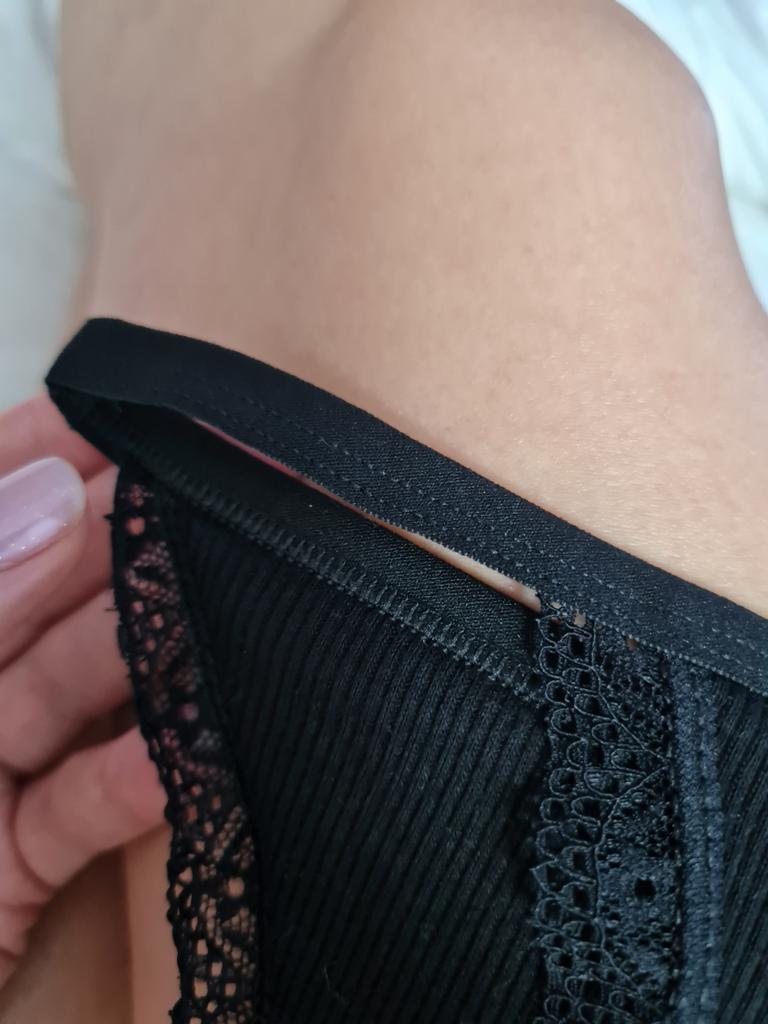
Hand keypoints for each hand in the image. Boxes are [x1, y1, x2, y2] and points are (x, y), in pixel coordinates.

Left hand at [0, 396, 164, 987]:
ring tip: (210, 629)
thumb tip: (56, 494)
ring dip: (135, 667)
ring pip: (63, 692)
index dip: (28, 457)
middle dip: (106, 555)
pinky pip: (77, 805)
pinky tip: (184, 758)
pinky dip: (130, 787)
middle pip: (25, 596)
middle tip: (201, 513)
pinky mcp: (13, 860)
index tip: (112, 419)